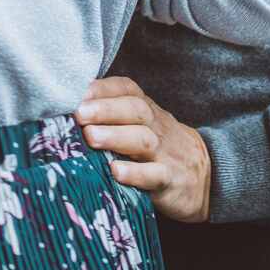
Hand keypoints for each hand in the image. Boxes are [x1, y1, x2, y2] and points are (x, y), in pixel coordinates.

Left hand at [78, 76, 212, 223]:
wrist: (206, 176)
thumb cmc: (158, 147)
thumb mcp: (139, 126)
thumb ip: (109, 116)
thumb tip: (62, 109)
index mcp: (145, 109)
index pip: (126, 89)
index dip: (102, 89)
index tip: (76, 93)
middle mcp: (155, 126)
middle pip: (134, 110)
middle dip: (105, 109)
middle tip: (79, 114)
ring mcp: (164, 153)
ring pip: (142, 140)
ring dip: (115, 137)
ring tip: (90, 138)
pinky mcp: (170, 180)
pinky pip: (155, 174)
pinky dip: (136, 173)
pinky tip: (116, 172)